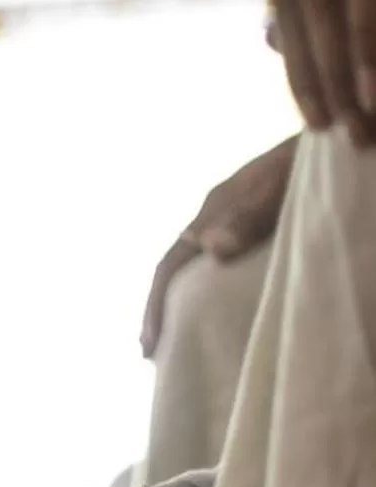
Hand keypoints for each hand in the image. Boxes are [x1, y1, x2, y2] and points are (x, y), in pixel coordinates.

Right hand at [140, 136, 298, 355]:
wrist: (338, 132)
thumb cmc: (309, 161)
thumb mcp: (282, 185)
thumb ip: (249, 214)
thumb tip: (209, 247)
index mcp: (214, 208)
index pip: (170, 262)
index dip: (154, 304)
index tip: (149, 345)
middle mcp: (216, 215)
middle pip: (177, 269)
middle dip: (161, 310)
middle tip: (154, 353)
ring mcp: (234, 219)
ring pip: (196, 268)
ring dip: (182, 303)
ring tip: (178, 339)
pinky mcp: (255, 225)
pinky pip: (221, 263)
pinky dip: (209, 291)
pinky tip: (218, 310)